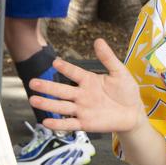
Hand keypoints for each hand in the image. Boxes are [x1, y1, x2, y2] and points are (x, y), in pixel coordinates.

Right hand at [29, 38, 144, 133]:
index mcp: (89, 80)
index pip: (74, 73)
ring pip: (62, 106)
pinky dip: (58, 123)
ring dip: (47, 104)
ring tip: (33, 100)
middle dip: (47, 87)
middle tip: (32, 82)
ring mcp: (82, 109)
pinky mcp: (85, 123)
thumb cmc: (126, 91)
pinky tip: (46, 122)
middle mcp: (82, 94)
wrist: (133, 113)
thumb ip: (108, 58)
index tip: (55, 62)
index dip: (66, 68)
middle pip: (62, 90)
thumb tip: (98, 40)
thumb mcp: (119, 72)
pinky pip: (69, 124)